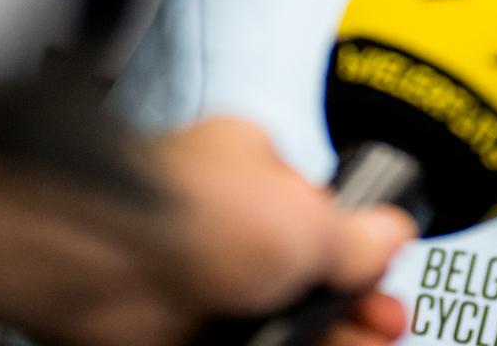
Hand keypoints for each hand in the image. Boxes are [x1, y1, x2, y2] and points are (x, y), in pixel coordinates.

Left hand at [0, 116, 414, 344]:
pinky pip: (238, 344)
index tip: (383, 289)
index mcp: (253, 168)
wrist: (104, 265)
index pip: (320, 215)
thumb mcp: (307, 217)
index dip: (359, 256)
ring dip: (321, 336)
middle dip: (349, 305)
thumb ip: (355, 234)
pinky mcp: (177, 329)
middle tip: (381, 327)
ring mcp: (199, 279)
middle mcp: (223, 221)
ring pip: (273, 316)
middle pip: (301, 274)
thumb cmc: (188, 210)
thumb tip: (391, 233)